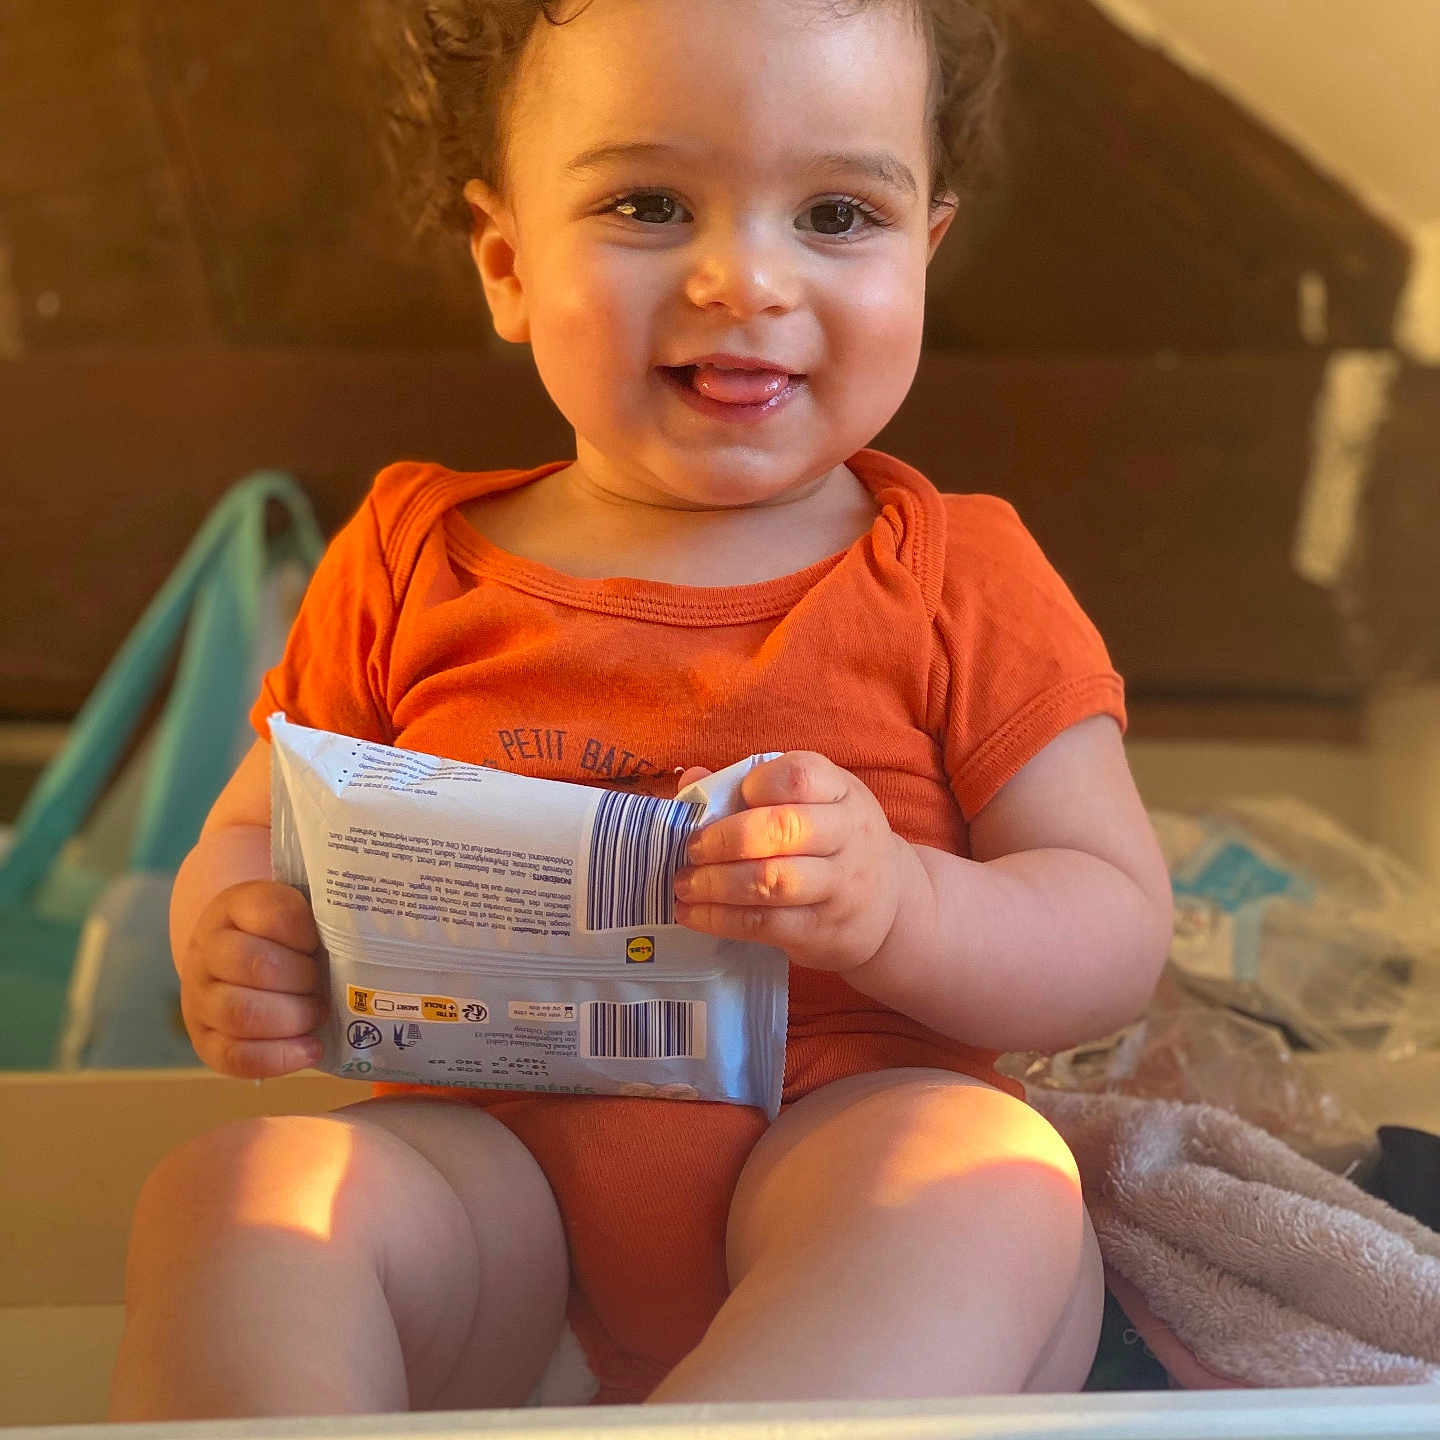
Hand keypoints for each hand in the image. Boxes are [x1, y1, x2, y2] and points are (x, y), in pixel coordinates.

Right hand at [178, 880, 325, 1077]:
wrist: (236, 965)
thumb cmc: (284, 939)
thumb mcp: (298, 913)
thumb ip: (323, 916)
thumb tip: (366, 934)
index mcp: (235, 906)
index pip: (272, 913)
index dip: (307, 932)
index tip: (321, 942)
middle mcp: (208, 949)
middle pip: (255, 965)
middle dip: (303, 979)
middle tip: (323, 984)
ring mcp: (199, 998)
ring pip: (241, 1013)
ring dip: (293, 1017)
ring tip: (317, 1014)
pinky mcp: (205, 1042)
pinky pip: (234, 1056)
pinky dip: (279, 1056)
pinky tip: (310, 1049)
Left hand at [673, 751, 916, 972]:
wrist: (889, 903)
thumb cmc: (832, 841)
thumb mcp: (813, 802)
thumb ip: (752, 786)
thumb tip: (691, 781)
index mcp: (841, 791)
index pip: (798, 776)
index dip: (756, 785)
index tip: (731, 800)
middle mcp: (848, 834)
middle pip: (782, 829)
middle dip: (724, 839)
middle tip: (692, 849)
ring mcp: (840, 886)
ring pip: (770, 881)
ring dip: (715, 883)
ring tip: (684, 884)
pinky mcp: (823, 931)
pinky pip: (765, 924)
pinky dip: (719, 919)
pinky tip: (693, 914)